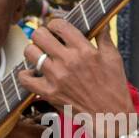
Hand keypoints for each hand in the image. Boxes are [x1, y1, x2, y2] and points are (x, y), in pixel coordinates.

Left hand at [18, 21, 135, 121]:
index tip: (55, 28)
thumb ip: (104, 38)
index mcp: (84, 50)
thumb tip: (100, 24)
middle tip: (45, 40)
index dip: (54, 23)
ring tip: (39, 55)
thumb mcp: (113, 58)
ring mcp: (56, 77)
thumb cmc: (113, 86)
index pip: (59, 25)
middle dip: (41, 34)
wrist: (109, 114)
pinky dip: (24, 75)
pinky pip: (25, 79)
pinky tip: (31, 73)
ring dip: (33, 51)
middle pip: (40, 35)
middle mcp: (68, 61)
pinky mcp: (48, 93)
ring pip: (30, 53)